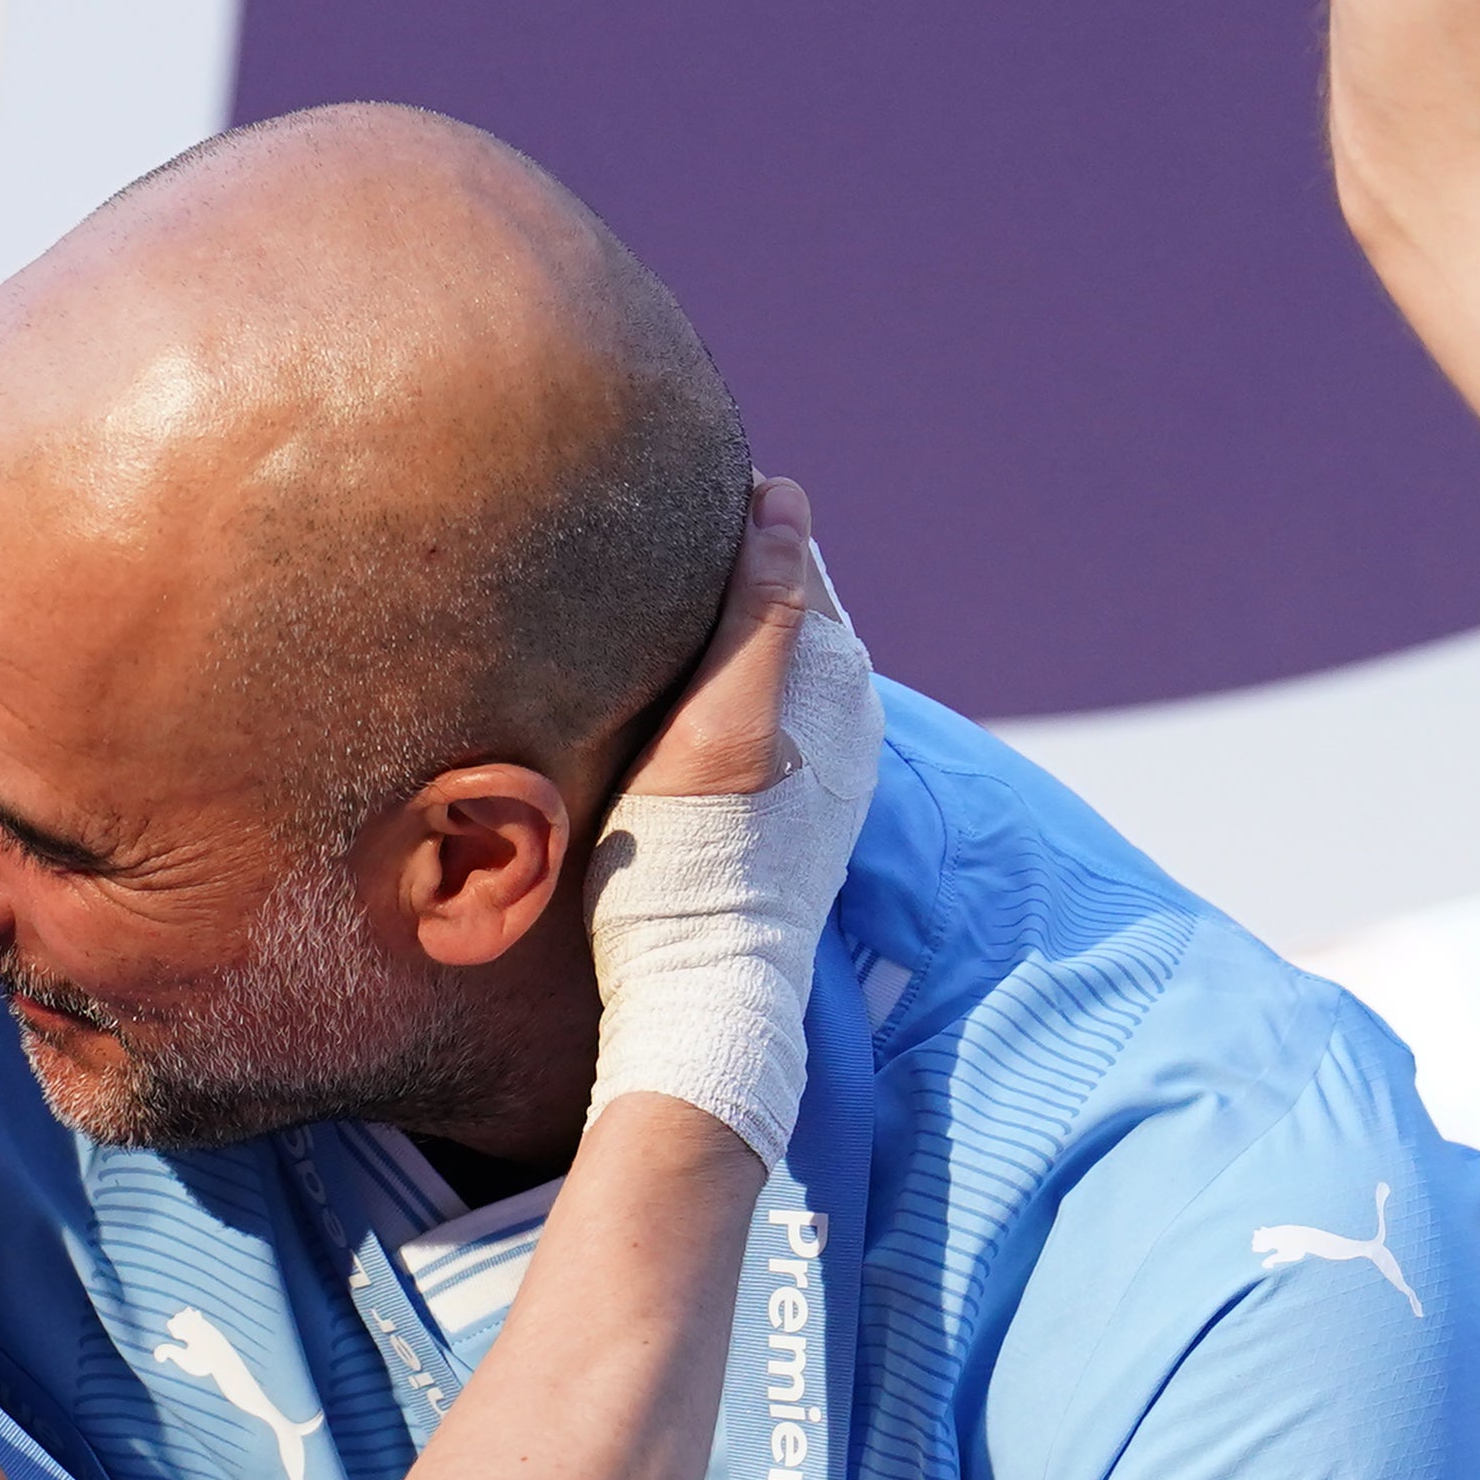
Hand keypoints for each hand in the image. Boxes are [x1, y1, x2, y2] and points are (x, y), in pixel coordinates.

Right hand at [584, 477, 881, 1163]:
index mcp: (834, 671)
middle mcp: (843, 711)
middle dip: (724, 572)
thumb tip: (785, 494)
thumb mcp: (724, 711)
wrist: (699, 986)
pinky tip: (667, 707)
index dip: (727, 519)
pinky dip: (718, 692)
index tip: (656, 502)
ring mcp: (818, 763)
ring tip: (645, 618)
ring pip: (766, 662)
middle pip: (778, 605)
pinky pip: (755, 717)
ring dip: (718, 634)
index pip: (787, 553)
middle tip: (637, 551)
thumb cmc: (698, 852)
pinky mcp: (788, 810)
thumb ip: (762, 601)